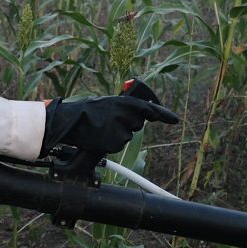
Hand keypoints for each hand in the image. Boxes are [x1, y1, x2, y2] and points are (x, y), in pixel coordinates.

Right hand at [41, 80, 178, 156]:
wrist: (72, 121)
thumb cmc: (88, 111)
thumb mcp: (108, 102)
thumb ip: (125, 106)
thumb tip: (142, 111)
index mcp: (124, 102)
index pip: (148, 108)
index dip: (163, 114)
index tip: (174, 119)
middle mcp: (126, 114)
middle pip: (136, 124)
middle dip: (127, 124)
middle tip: (109, 121)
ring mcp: (122, 129)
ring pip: (127, 135)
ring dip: (117, 134)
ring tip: (102, 128)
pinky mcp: (116, 142)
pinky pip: (118, 144)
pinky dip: (111, 142)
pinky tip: (100, 136)